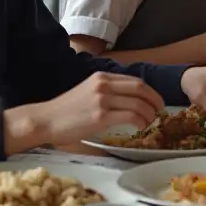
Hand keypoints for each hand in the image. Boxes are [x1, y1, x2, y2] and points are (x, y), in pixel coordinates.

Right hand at [5, 72, 164, 151]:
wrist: (45, 120)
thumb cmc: (65, 111)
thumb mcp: (87, 91)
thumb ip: (106, 92)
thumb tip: (128, 100)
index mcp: (101, 77)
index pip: (135, 80)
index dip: (151, 91)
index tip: (156, 101)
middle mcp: (104, 85)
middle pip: (141, 88)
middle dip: (155, 100)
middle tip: (160, 111)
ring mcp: (102, 100)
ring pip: (139, 103)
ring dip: (149, 114)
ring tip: (150, 122)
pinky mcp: (100, 116)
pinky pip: (130, 116)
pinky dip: (140, 121)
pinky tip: (140, 127)